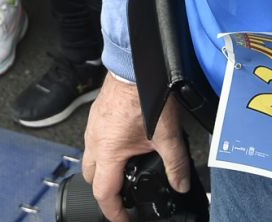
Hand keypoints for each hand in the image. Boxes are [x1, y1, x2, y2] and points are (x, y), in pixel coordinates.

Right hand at [82, 75, 193, 221]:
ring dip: (104, 170)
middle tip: (124, 198)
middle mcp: (95, 141)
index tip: (125, 220)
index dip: (114, 213)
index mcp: (108, 152)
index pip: (104, 193)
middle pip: (92, 179)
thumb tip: (181, 183)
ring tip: (125, 172)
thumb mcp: (167, 135)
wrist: (135, 64)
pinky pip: (94, 141)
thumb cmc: (146, 94)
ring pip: (91, 159)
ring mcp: (93, 127)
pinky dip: (105, 151)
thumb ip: (177, 163)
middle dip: (106, 192)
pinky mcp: (97, 115)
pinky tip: (123, 146)